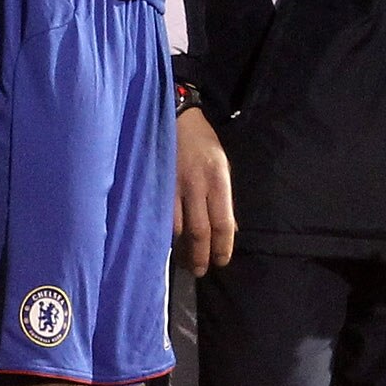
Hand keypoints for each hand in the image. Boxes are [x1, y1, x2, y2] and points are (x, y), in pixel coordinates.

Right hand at [175, 105, 235, 274]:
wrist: (174, 115)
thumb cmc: (201, 141)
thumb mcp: (221, 164)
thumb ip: (224, 197)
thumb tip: (230, 229)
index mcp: (218, 179)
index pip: (223, 223)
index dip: (222, 248)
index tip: (221, 262)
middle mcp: (197, 185)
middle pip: (200, 231)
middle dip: (200, 256)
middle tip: (199, 271)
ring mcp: (173, 185)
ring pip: (176, 228)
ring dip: (180, 249)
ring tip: (183, 261)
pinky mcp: (155, 184)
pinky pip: (159, 216)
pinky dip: (164, 233)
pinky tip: (166, 242)